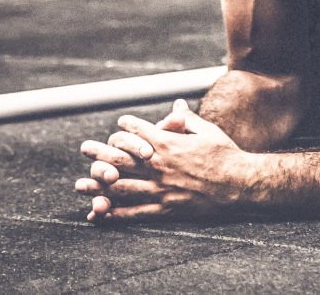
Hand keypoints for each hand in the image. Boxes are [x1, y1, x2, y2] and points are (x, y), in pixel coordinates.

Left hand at [75, 99, 248, 222]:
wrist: (239, 184)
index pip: (137, 131)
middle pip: (119, 158)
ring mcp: (160, 189)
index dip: (126, 125)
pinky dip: (114, 214)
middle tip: (85, 149)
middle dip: (99, 152)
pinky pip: (134, 212)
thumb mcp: (207, 131)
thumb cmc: (225, 154)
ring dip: (97, 184)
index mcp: (168, 144)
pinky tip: (100, 213)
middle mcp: (158, 165)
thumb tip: (176, 105)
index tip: (120, 124)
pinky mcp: (165, 208)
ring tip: (81, 184)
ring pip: (120, 186)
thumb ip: (186, 119)